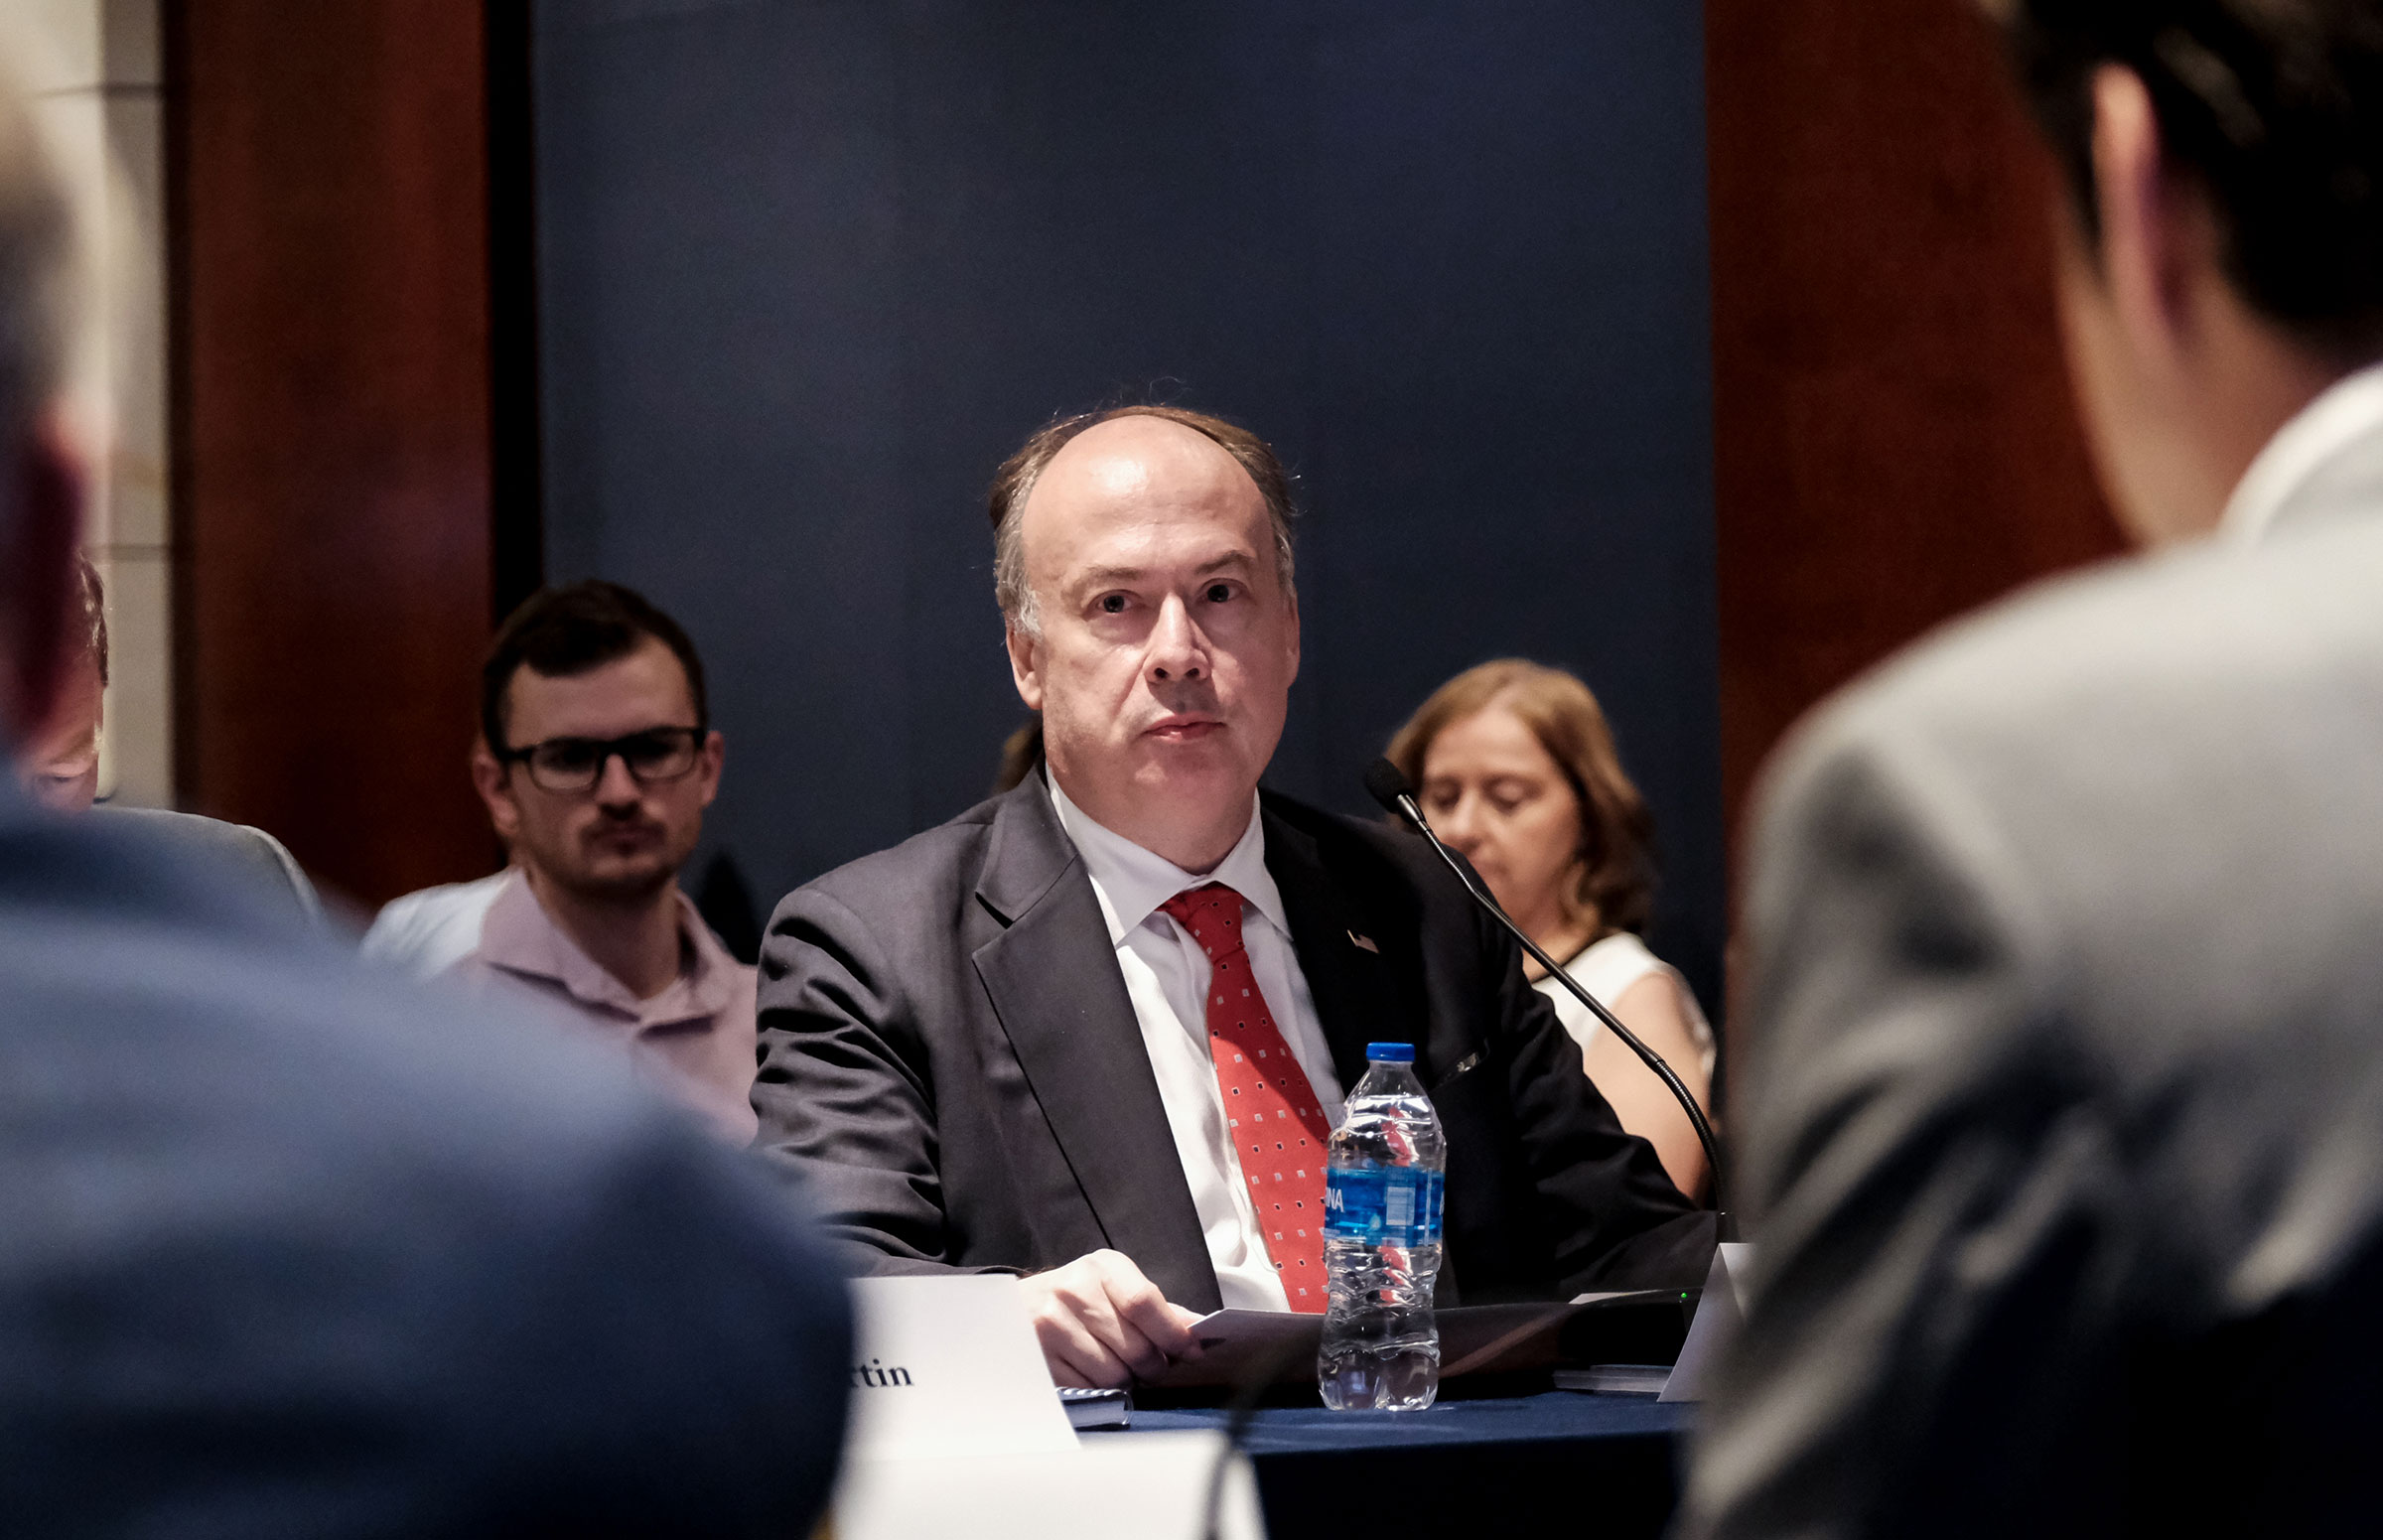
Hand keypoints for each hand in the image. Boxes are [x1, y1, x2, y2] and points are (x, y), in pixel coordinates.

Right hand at [1020, 1250, 1204, 1388]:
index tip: (1191, 1352)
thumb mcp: (1114, 1287)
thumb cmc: (1076, 1299)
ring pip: (1115, 1374)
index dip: (1174, 1334)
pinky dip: (1101, 1389)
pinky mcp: (1041, 1358)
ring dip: (1127, 1381)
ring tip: (1118, 1367)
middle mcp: (1074, 1291)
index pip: (1145, 1302)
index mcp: (1101, 1269)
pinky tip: (1093, 1373)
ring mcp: (1053, 1326)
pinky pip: (1090, 1389)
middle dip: (1154, 1367)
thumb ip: (1157, 1308)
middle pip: (1135, 1347)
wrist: (1017, 1309)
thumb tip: (1197, 1328)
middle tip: (1153, 1368)